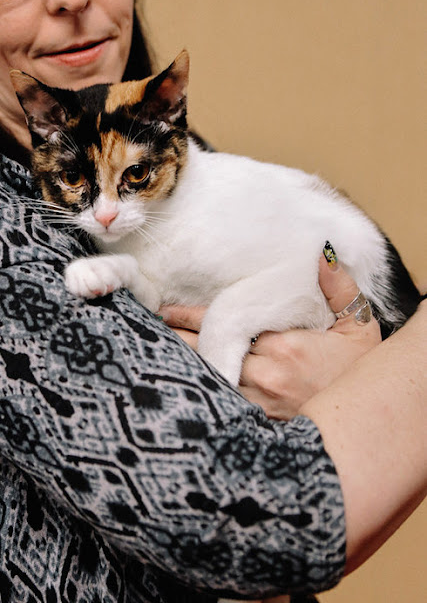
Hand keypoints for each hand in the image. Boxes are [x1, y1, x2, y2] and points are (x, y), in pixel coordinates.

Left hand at [160, 253, 380, 418]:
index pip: (224, 323)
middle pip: (208, 352)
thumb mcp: (358, 323)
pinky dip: (201, 391)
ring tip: (153, 355)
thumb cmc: (359, 369)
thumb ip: (338, 287)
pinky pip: (221, 403)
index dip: (191, 317)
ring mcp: (259, 402)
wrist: (370, 422)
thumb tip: (321, 254)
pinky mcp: (258, 423)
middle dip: (176, 340)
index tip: (165, 311)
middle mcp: (265, 373)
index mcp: (284, 344)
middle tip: (145, 329)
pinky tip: (182, 386)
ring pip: (208, 378)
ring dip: (183, 366)